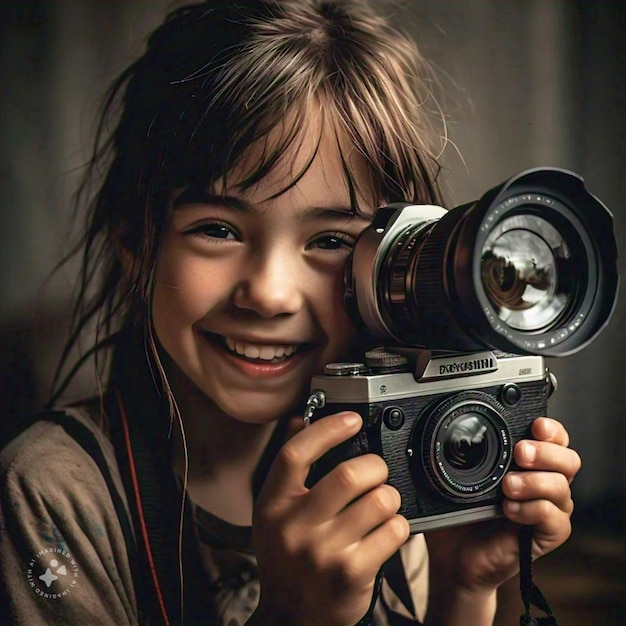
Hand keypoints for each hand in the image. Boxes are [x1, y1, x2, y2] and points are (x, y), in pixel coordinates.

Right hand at [250, 412, 409, 625]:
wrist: (290, 619)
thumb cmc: (287, 561)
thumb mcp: (273, 516)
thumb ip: (288, 471)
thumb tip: (301, 421)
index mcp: (273, 506)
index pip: (295, 454)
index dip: (327, 429)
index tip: (352, 419)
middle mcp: (295, 527)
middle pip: (348, 475)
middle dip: (375, 466)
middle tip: (377, 472)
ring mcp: (324, 552)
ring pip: (379, 501)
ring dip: (390, 497)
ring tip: (383, 505)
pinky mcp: (352, 573)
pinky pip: (393, 531)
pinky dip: (398, 525)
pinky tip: (387, 531)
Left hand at [424, 417, 580, 623]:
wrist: (454, 558)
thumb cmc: (458, 515)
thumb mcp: (456, 478)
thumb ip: (458, 456)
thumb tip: (440, 429)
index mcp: (527, 464)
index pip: (554, 439)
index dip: (551, 429)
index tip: (536, 425)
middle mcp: (543, 483)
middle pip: (568, 459)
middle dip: (546, 452)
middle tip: (520, 453)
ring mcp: (548, 510)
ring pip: (562, 487)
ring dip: (535, 481)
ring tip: (507, 486)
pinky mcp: (545, 536)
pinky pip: (555, 518)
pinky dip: (533, 509)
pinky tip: (509, 510)